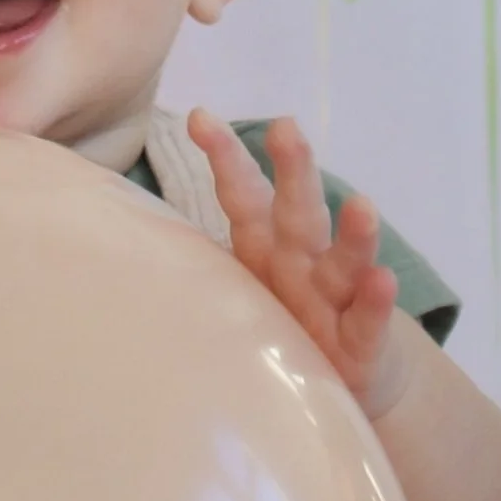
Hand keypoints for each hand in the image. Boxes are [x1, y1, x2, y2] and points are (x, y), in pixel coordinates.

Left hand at [189, 109, 413, 417]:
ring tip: (361, 204)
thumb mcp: (240, 291)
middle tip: (287, 128)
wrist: (344, 382)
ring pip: (342, 265)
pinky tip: (382, 279)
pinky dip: (375, 303)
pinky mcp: (361, 347)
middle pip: (297, 215)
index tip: (201, 118)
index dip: (226, 159)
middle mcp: (301, 267)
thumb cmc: (283, 326)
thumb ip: (200, 262)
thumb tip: (118, 235)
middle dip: (292, 171)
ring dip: (354, 236)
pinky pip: (367, 323)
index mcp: (267, 250)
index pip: (245, 197)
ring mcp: (334, 305)